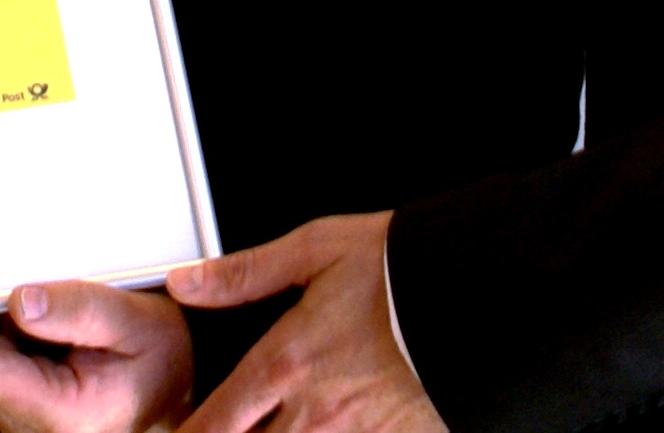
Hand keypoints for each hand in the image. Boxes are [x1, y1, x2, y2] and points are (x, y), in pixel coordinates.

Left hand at [0, 277, 193, 432]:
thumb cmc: (165, 371)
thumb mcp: (140, 329)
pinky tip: (48, 315)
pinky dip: (12, 322)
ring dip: (3, 314)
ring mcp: (20, 402)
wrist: (180, 393)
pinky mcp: (20, 389)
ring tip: (61, 310)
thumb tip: (23, 298)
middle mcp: (26, 411)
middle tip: (12, 281)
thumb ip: (82, 309)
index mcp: (53, 407)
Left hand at [169, 216, 429, 432]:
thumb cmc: (404, 270)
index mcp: (286, 363)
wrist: (481, 295)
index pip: (215, 422)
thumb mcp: (318, 248)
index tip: (182, 429)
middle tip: (230, 425)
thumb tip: (187, 281)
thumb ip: (245, 272)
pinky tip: (323, 426)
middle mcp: (315, 412)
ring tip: (279, 424)